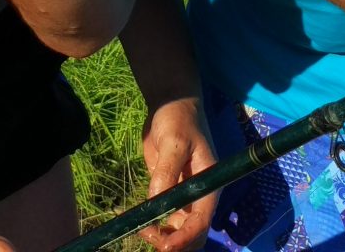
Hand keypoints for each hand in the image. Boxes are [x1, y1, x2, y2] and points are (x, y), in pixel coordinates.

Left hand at [139, 96, 217, 250]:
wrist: (170, 106)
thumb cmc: (178, 119)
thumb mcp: (174, 141)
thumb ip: (167, 169)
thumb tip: (156, 199)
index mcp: (208, 185)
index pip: (201, 221)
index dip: (185, 238)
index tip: (165, 246)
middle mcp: (199, 196)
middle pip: (193, 234)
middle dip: (173, 242)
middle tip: (146, 233)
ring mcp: (184, 196)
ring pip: (178, 231)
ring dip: (162, 237)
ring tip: (139, 226)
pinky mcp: (169, 193)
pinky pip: (163, 217)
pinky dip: (152, 224)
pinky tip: (135, 220)